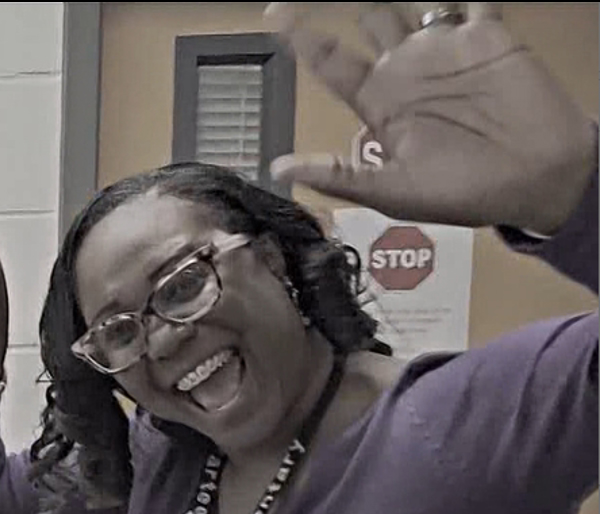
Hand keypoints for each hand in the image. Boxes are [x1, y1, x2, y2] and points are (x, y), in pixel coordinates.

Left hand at [267, 2, 596, 234]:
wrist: (537, 182)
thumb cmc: (466, 193)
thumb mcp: (394, 192)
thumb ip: (339, 176)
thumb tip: (278, 168)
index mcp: (379, 102)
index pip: (331, 62)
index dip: (303, 37)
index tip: (275, 16)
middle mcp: (406, 70)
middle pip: (369, 19)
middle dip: (351, 2)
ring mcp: (445, 51)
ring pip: (411, 4)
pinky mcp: (487, 37)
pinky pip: (471, 1)